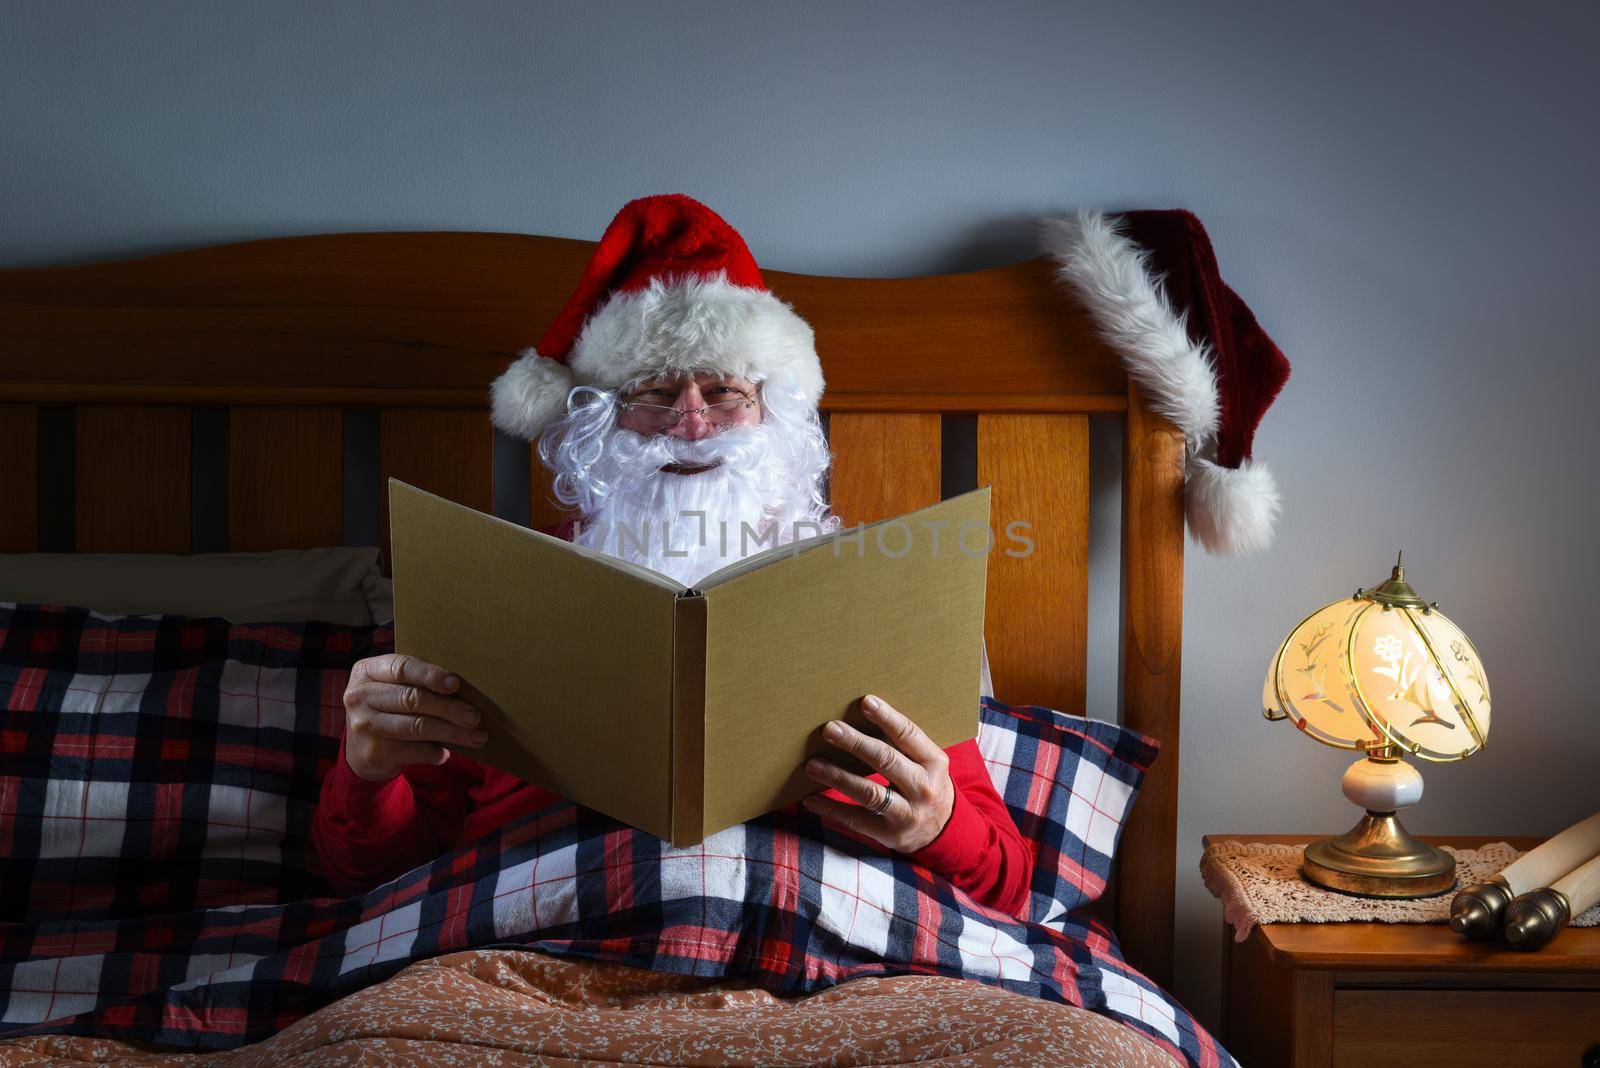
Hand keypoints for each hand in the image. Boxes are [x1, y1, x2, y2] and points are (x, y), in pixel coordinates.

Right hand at [341, 653, 485, 781]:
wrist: (358, 749)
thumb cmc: (386, 707)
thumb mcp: (390, 687)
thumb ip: (416, 681)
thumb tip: (462, 686)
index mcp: (367, 672)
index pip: (401, 668)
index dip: (430, 674)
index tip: (455, 683)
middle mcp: (360, 697)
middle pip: (412, 699)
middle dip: (449, 708)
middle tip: (475, 716)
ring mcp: (364, 725)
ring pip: (417, 727)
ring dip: (451, 732)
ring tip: (475, 736)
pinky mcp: (373, 752)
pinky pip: (413, 751)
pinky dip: (435, 753)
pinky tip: (447, 753)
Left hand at [801, 694, 954, 853]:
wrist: (943, 831)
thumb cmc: (925, 784)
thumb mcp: (925, 763)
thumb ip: (901, 745)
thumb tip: (859, 715)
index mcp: (934, 763)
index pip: (908, 735)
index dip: (887, 718)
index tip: (865, 702)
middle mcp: (923, 788)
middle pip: (885, 761)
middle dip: (855, 743)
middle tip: (830, 729)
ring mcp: (907, 813)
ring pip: (868, 792)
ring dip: (837, 776)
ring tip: (812, 764)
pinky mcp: (889, 834)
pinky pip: (856, 819)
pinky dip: (831, 809)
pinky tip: (811, 800)